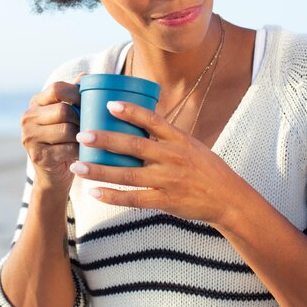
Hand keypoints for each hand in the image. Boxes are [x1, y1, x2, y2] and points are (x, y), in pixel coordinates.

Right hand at [21, 77, 82, 191]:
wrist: (54, 175)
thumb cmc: (65, 140)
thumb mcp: (68, 116)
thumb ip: (74, 95)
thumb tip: (85, 76)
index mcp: (36, 103)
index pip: (57, 88)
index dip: (77, 93)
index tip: (91, 102)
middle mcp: (28, 117)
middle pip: (63, 110)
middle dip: (82, 118)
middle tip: (92, 126)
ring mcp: (29, 137)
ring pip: (66, 130)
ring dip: (82, 136)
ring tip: (89, 139)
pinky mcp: (37, 156)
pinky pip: (66, 148)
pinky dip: (79, 151)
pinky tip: (84, 153)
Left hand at [70, 100, 237, 226]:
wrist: (228, 198)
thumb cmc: (207, 169)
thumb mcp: (192, 145)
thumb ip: (167, 136)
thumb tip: (140, 122)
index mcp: (179, 139)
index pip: (152, 120)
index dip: (131, 111)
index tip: (109, 104)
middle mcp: (172, 157)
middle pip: (133, 146)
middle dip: (105, 140)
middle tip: (82, 134)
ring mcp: (168, 180)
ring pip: (127, 174)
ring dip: (100, 170)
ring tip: (78, 166)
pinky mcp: (165, 201)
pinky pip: (134, 199)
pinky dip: (113, 196)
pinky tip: (95, 192)